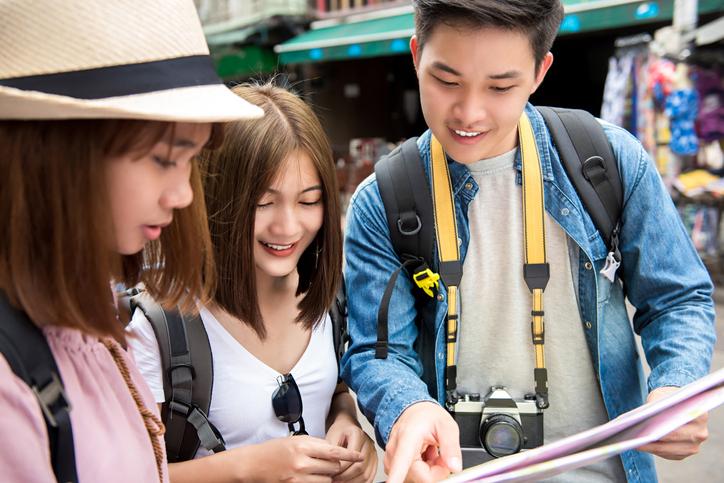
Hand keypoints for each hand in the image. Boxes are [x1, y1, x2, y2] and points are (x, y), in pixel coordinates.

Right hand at [242, 435, 363, 481]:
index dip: (350, 454)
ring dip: (327, 477)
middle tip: (326, 463)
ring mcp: (298, 478)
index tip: (360, 456)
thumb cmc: (274, 450)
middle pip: (333, 467)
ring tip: (316, 471)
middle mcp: (302, 462)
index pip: (334, 451)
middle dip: (335, 466)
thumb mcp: (295, 440)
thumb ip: (315, 444)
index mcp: (303, 446)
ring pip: (327, 481)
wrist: (253, 465)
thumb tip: (334, 450)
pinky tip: (312, 478)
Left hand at [326, 417, 377, 481]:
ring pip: (365, 474)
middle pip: (360, 467)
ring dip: (352, 482)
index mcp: (358, 434)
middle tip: (334, 481)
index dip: (340, 468)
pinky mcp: (374, 461)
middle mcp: (368, 443)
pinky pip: (370, 476)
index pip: (351, 457)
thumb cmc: (338, 432)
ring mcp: (373, 452)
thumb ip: (332, 452)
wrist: (347, 427)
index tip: (330, 474)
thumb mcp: (332, 437)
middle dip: (345, 477)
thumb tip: (329, 469)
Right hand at [384, 401, 461, 482]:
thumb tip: (454, 467)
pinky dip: (423, 470)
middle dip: (435, 470)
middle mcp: (394, 450)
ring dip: (429, 470)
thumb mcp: (446, 425)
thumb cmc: (426, 416)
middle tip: (440, 455)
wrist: (414, 411)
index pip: (401, 463)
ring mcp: (391, 460)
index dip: (396, 477)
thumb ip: (451, 447)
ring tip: (431, 452)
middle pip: (419, 476)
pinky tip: (424, 457)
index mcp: (407, 438)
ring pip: (417, 478)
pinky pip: (412, 476)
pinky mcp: (391, 466)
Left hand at [637, 386, 708, 459]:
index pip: (679, 422)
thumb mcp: (662, 394)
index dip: (660, 426)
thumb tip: (645, 417)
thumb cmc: (668, 397)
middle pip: (674, 437)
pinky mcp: (686, 453)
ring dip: (651, 446)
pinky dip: (654, 450)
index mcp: (699, 415)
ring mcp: (695, 445)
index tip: (644, 427)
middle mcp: (701, 433)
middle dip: (654, 437)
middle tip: (636, 437)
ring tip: (635, 442)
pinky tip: (641, 445)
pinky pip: (668, 454)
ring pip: (670, 449)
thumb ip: (656, 403)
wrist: (678, 404)